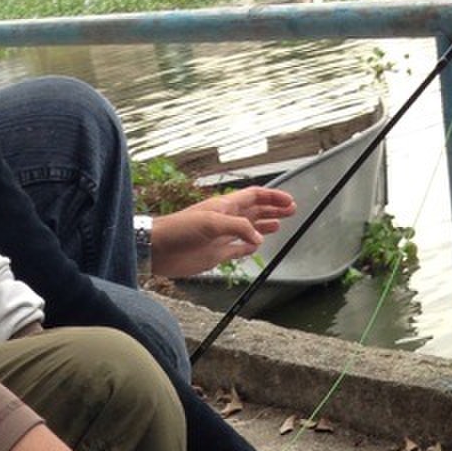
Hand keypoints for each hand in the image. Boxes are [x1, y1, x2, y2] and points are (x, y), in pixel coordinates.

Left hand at [150, 186, 296, 278]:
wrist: (160, 249)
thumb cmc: (180, 229)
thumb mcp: (211, 223)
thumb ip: (238, 228)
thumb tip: (259, 237)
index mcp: (225, 206)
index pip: (254, 197)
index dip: (272, 197)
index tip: (289, 201)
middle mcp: (226, 219)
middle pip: (255, 211)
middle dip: (273, 210)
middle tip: (292, 211)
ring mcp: (222, 236)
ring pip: (250, 229)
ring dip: (264, 226)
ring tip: (279, 225)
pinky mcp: (217, 253)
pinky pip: (238, 248)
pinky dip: (250, 246)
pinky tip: (257, 245)